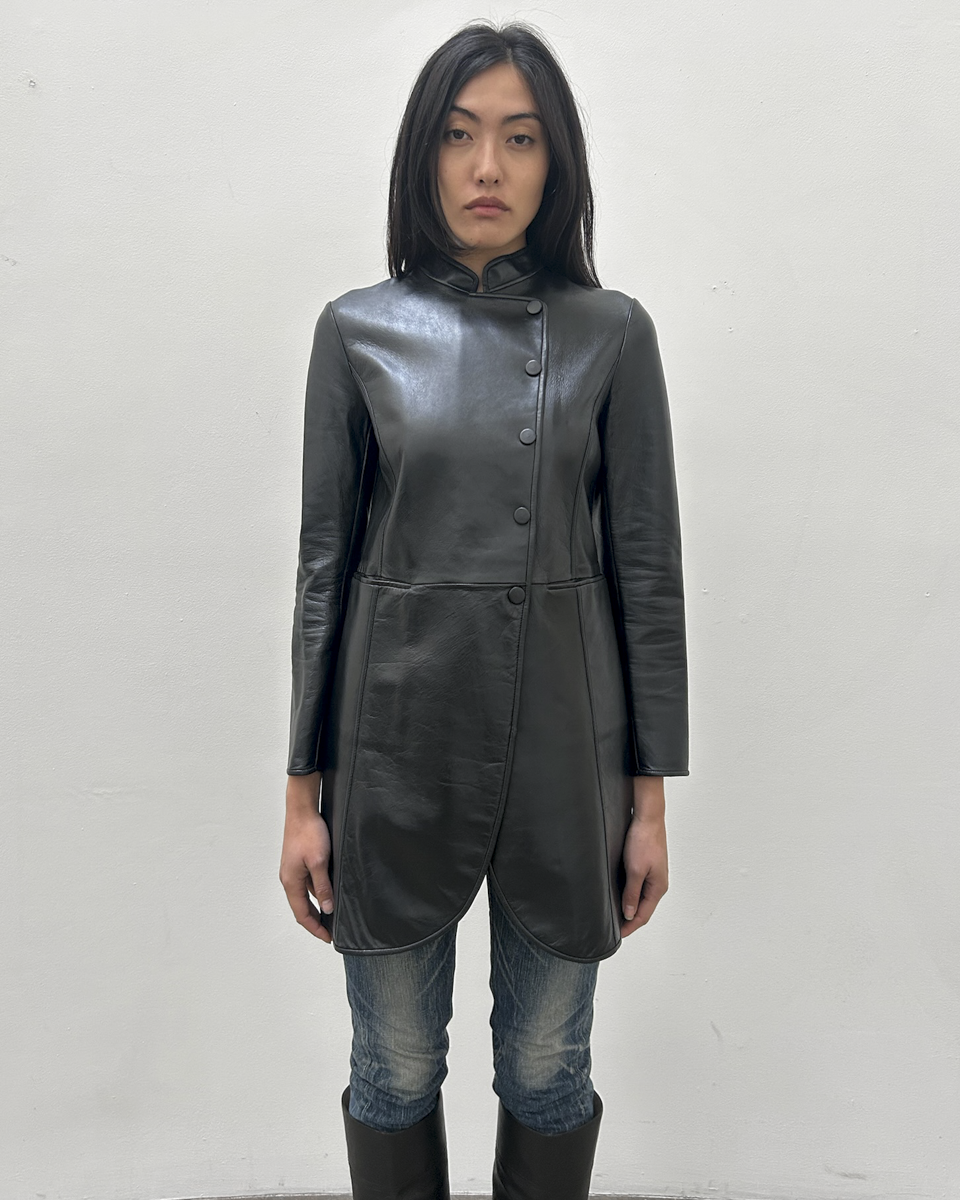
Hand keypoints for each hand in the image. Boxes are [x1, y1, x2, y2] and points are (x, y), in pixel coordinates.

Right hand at [279, 773, 333, 942]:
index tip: (328, 938)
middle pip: (301, 907)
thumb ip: (323, 886)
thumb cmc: (309, 832)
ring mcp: (293, 870)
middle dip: (315, 921)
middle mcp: (289, 878)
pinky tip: (329, 892)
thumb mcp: (319, 861)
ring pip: (305, 895)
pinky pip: (307, 884)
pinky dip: (317, 892)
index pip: (302, 914)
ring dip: (317, 906)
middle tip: (331, 931)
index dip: (315, 928)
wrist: (301, 809)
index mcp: (291, 882)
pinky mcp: (298, 862)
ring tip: (333, 915)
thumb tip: (327, 908)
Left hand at [620, 777, 668, 937]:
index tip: (617, 935)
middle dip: (630, 920)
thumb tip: (630, 914)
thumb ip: (632, 893)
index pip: (643, 915)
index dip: (630, 926)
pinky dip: (631, 895)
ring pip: (642, 898)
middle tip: (614, 928)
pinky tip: (621, 895)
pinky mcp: (648, 866)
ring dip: (630, 907)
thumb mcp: (635, 870)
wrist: (648, 817)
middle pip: (644, 908)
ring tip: (615, 915)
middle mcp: (659, 883)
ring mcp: (654, 875)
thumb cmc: (643, 840)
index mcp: (658, 887)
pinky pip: (640, 887)